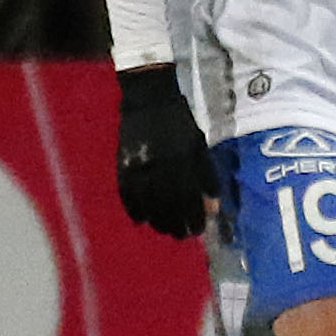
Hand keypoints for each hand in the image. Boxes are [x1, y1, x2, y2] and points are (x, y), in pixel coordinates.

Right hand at [112, 65, 216, 240]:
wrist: (148, 100)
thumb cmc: (180, 124)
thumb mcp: (199, 147)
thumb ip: (206, 177)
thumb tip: (212, 207)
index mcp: (183, 159)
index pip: (190, 197)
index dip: (194, 217)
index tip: (198, 230)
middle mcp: (161, 164)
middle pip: (168, 204)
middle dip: (177, 223)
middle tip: (182, 235)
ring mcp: (139, 165)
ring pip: (147, 203)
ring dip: (157, 221)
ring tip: (165, 230)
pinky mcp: (122, 164)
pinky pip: (127, 194)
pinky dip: (134, 209)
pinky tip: (141, 219)